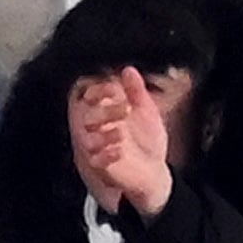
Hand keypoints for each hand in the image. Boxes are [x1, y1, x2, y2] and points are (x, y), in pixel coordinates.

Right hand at [71, 67, 175, 218]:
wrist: (155, 171)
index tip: (115, 88)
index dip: (100, 89)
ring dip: (103, 134)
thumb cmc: (147, 141)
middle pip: (87, 115)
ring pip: (87, 138)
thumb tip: (128, 70)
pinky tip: (120, 151)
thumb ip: (137, 90)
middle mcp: (101, 128)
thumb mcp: (146, 111)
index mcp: (108, 111)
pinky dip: (106, 155)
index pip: (92, 95)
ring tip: (121, 134)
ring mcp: (100, 147)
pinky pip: (95, 161)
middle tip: (125, 110)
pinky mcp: (102, 167)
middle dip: (105, 111)